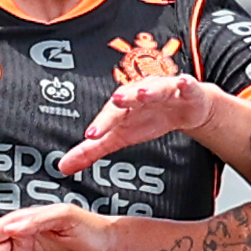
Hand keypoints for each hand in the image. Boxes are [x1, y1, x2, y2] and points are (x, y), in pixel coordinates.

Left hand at [58, 75, 209, 178]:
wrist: (184, 108)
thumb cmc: (149, 119)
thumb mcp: (121, 137)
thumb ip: (92, 150)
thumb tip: (63, 166)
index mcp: (123, 106)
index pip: (110, 114)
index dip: (102, 124)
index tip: (92, 135)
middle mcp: (141, 94)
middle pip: (130, 96)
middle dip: (124, 98)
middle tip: (117, 101)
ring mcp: (164, 90)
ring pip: (157, 88)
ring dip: (150, 90)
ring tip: (144, 93)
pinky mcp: (187, 90)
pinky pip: (186, 86)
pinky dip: (185, 84)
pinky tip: (184, 84)